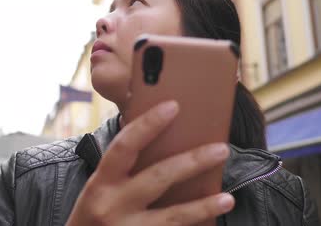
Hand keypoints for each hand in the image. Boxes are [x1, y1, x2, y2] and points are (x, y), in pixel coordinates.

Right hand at [65, 101, 234, 225]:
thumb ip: (122, 169)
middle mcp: (111, 205)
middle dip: (193, 162)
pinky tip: (212, 223)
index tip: (174, 106)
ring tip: (228, 199)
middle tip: (222, 149)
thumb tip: (157, 136)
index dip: (149, 124)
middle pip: (158, 177)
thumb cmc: (93, 217)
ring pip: (172, 216)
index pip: (125, 145)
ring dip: (203, 206)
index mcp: (101, 182)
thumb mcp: (99, 190)